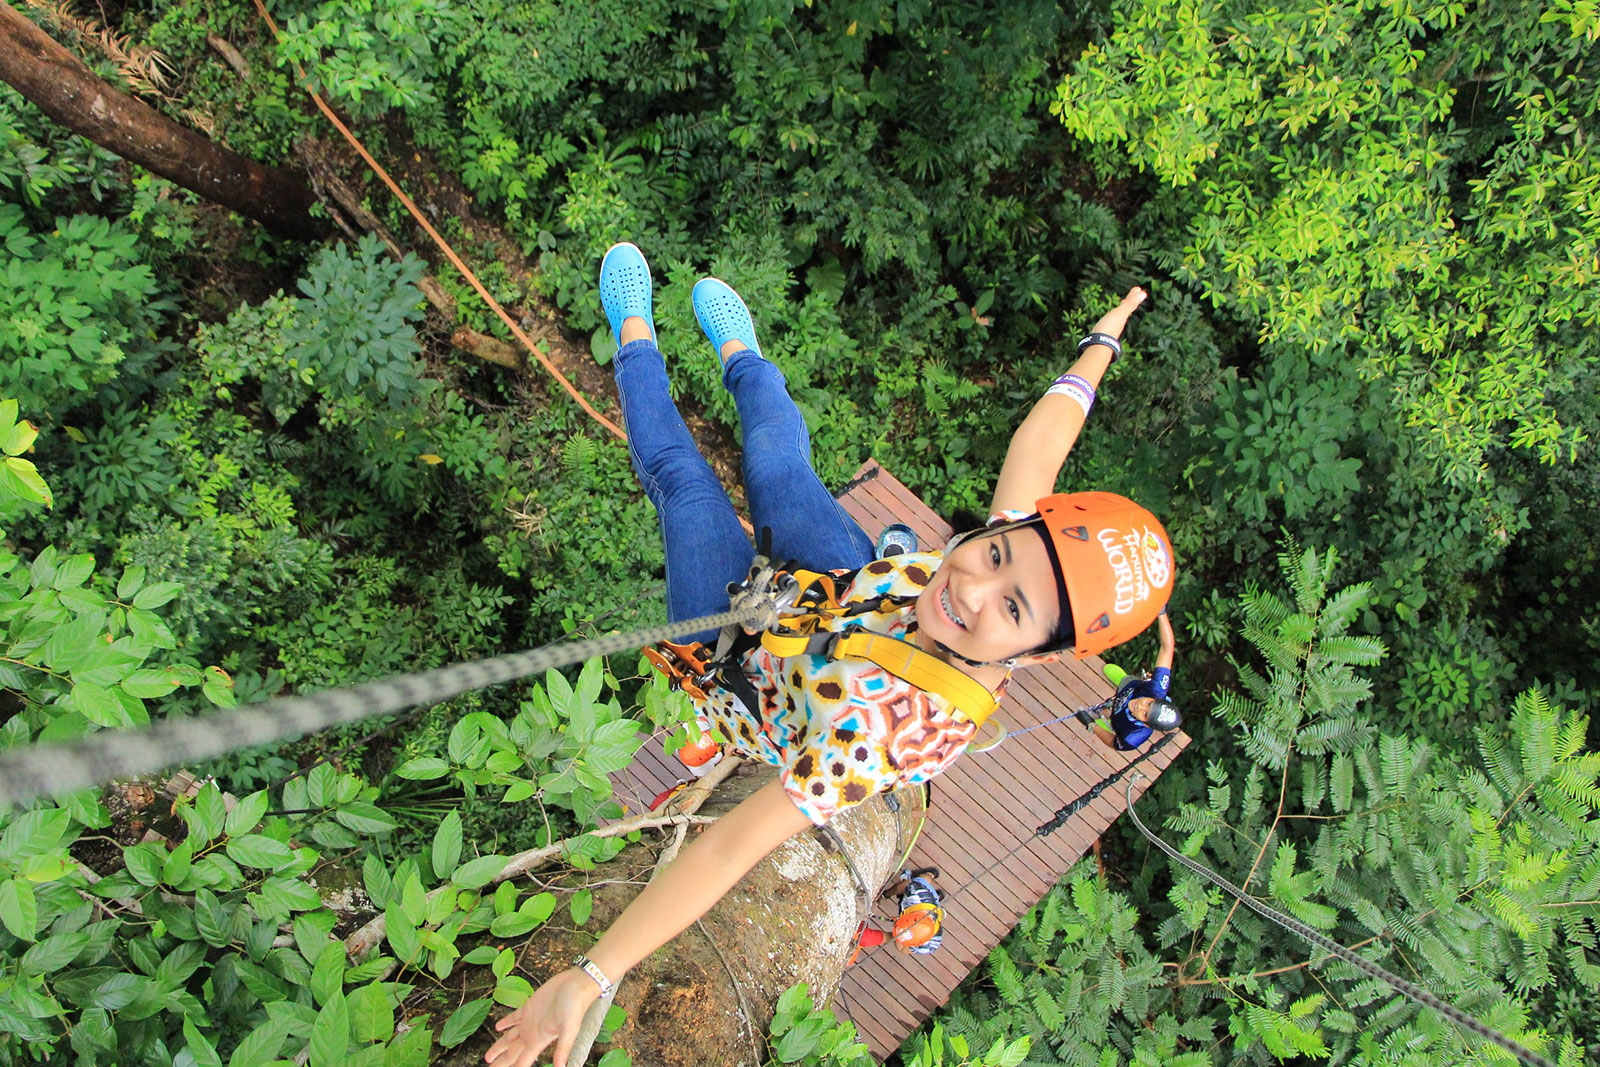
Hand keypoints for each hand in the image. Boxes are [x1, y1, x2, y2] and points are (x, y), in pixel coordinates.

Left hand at [484, 968, 599, 1066]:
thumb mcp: (569, 1030)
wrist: (577, 984)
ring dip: (499, 1046)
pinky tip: (498, 1027)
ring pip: (509, 1038)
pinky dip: (505, 1023)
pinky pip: (513, 1018)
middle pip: (512, 1053)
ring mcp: (529, 1020)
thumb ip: (563, 1049)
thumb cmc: (575, 1007)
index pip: (522, 1061)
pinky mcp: (529, 1007)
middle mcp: (532, 1033)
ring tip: (488, 1056)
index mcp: (539, 1041)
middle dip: (501, 1062)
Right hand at [1088, 286, 1147, 340]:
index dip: (1133, 297)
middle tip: (1131, 297)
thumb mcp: (1120, 313)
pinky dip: (1112, 318)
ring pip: (1118, 317)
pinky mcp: (1103, 334)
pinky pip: (1110, 322)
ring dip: (1120, 311)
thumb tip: (1143, 294)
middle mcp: (1118, 323)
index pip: (1129, 304)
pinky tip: (1108, 320)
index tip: (1138, 290)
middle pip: (1124, 311)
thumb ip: (1130, 304)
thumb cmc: (1108, 328)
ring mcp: (1111, 329)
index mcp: (1122, 317)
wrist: (1097, 346)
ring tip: (1121, 307)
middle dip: (1127, 303)